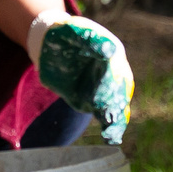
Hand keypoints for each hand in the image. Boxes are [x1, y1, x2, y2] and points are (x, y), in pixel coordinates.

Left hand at [26, 12, 134, 144]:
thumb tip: (109, 50)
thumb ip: (93, 42)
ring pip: (116, 105)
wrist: (54, 44)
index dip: (112, 82)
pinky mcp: (95, 101)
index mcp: (112, 51)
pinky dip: (110, 127)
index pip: (115, 69)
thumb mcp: (77, 32)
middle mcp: (114, 71)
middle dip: (114, 105)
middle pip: (118, 91)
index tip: (108, 93)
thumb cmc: (67, 35)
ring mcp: (106, 87)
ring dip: (115, 120)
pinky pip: (106, 115)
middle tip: (110, 118)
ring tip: (113, 134)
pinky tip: (111, 139)